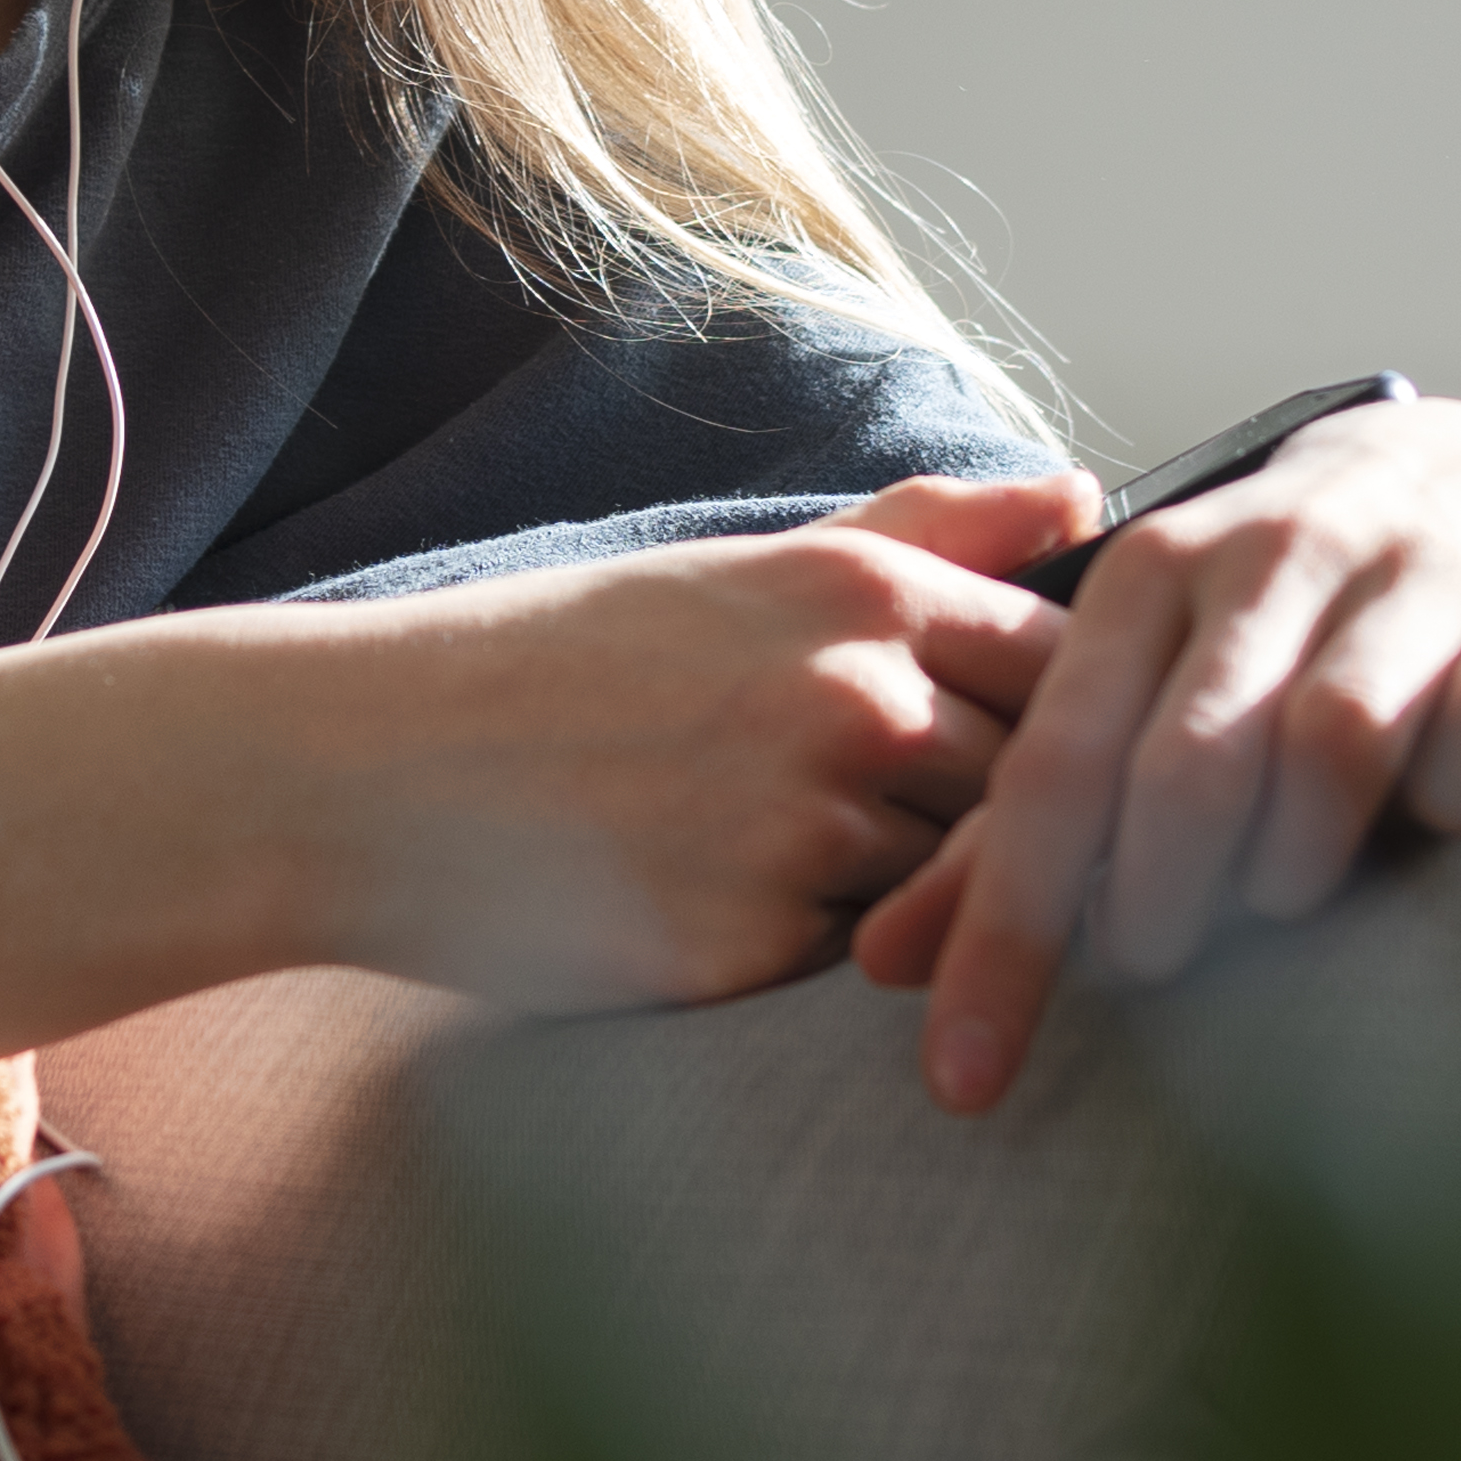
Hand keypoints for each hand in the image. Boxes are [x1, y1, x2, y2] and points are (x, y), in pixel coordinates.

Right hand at [0, 472, 1079, 1056]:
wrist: (381, 770)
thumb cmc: (571, 665)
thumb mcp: (746, 568)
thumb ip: (925, 533)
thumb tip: (1079, 492)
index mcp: (859, 595)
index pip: (1065, 669)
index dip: (1073, 726)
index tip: (1052, 759)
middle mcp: (852, 702)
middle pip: (1033, 788)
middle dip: (1023, 828)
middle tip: (986, 852)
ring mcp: (805, 829)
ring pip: (958, 888)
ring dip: (940, 903)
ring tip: (871, 898)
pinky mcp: (751, 947)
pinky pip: (858, 968)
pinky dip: (841, 960)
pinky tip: (776, 937)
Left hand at [846, 397, 1460, 1116]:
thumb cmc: (1280, 615)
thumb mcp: (1145, 677)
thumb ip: (1023, 819)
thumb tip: (881, 965)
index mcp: (1149, 570)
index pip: (1053, 770)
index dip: (1003, 933)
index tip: (962, 1083)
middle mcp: (1276, 551)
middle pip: (1189, 767)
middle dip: (1164, 904)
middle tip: (1165, 964)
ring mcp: (1420, 573)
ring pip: (1335, 747)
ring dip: (1303, 861)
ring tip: (1294, 892)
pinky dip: (1453, 809)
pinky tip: (1439, 821)